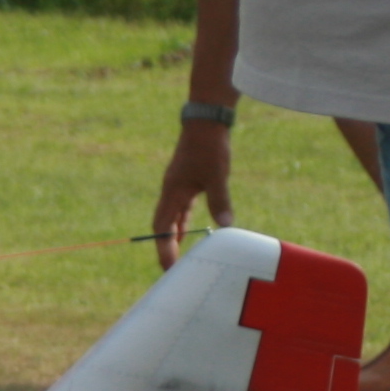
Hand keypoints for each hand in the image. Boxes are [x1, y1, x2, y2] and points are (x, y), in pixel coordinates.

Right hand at [151, 115, 236, 267]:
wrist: (205, 122)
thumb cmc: (210, 147)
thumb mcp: (217, 175)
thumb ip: (220, 201)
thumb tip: (227, 226)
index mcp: (172, 193)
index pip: (162, 228)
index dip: (163, 249)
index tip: (169, 268)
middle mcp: (170, 192)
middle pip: (162, 226)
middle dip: (165, 247)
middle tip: (171, 268)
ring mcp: (177, 187)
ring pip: (171, 218)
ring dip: (173, 236)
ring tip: (178, 255)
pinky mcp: (186, 181)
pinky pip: (180, 208)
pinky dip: (182, 222)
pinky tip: (188, 231)